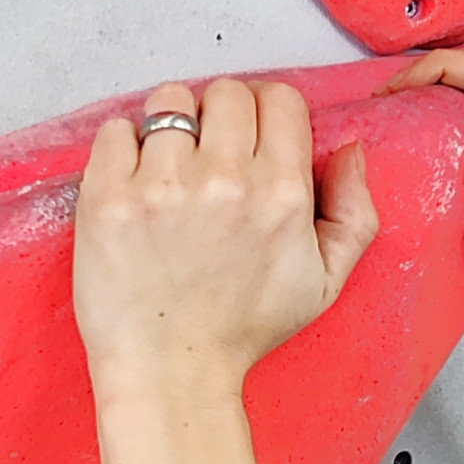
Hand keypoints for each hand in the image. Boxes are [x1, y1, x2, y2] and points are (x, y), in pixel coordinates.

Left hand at [73, 78, 378, 395]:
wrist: (170, 372)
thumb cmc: (242, 330)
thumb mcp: (325, 282)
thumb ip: (354, 212)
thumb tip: (349, 150)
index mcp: (281, 193)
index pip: (280, 99)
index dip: (268, 112)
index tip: (253, 137)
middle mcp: (224, 181)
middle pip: (227, 92)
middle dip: (221, 116)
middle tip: (209, 155)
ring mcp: (162, 186)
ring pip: (169, 102)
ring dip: (171, 126)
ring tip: (168, 167)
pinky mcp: (109, 197)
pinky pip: (116, 129)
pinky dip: (124, 146)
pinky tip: (135, 182)